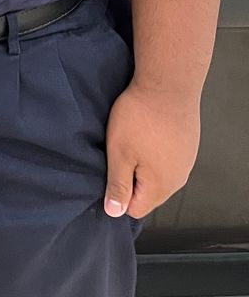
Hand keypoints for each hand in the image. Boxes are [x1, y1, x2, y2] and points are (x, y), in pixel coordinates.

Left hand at [104, 79, 200, 218]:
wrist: (168, 84)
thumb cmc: (140, 118)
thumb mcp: (120, 154)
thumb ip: (118, 186)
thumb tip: (114, 212)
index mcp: (160, 187)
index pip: (135, 209)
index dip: (118, 194)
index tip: (109, 171)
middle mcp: (178, 179)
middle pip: (148, 193)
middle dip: (130, 178)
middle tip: (118, 153)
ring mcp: (186, 161)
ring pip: (158, 174)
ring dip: (142, 163)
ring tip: (132, 139)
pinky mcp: (187, 145)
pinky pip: (167, 158)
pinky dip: (155, 150)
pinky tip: (147, 131)